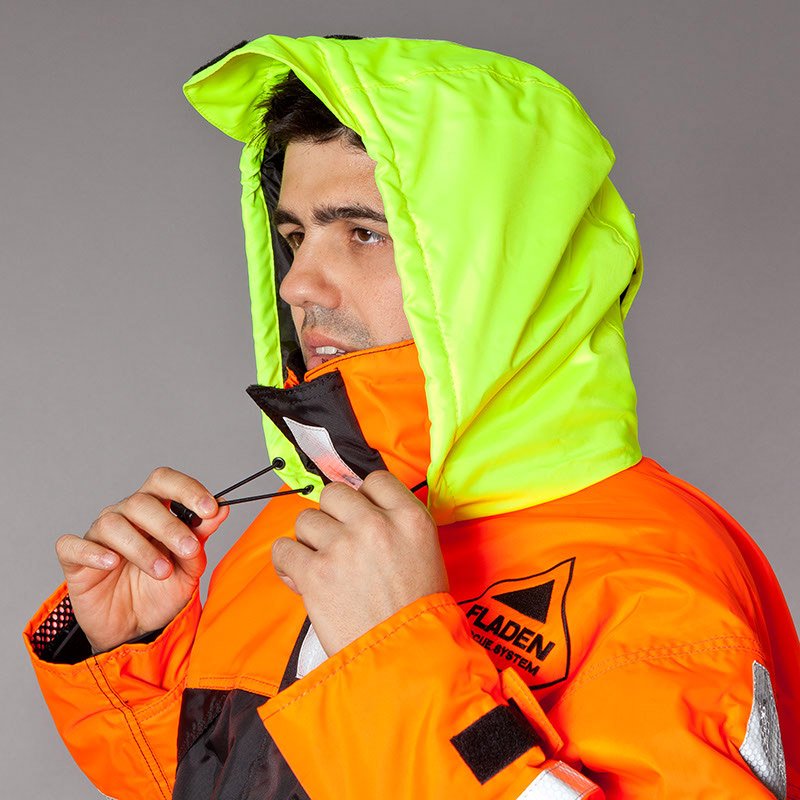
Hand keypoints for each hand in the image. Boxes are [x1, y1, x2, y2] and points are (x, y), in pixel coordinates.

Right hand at [55, 466, 229, 652]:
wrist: (135, 630)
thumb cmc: (160, 591)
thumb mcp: (189, 568)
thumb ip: (201, 538)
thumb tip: (222, 509)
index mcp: (154, 509)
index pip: (165, 481)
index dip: (187, 489)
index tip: (210, 508)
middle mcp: (125, 515)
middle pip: (141, 501)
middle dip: (169, 526)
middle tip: (188, 550)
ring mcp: (98, 535)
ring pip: (113, 524)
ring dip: (141, 547)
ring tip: (162, 571)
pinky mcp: (75, 559)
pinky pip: (73, 546)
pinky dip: (92, 551)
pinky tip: (112, 562)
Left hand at [271, 470, 447, 655]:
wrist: (405, 659)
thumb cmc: (417, 613)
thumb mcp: (425, 553)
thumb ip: (396, 524)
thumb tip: (360, 508)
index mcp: (410, 518)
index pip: (375, 480)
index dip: (364, 498)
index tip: (359, 515)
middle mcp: (375, 524)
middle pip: (334, 493)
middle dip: (332, 516)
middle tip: (339, 541)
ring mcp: (343, 546)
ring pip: (305, 519)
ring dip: (310, 541)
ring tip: (323, 564)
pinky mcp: (315, 573)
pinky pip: (283, 548)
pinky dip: (287, 562)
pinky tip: (300, 575)